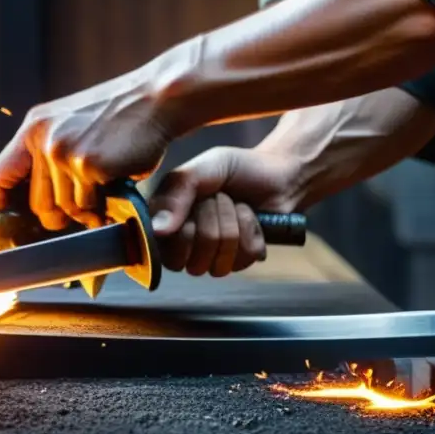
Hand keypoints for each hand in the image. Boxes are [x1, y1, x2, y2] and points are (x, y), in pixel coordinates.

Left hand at [0, 73, 172, 230]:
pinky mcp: (88, 166)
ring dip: (90, 208)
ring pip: (68, 209)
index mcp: (34, 128)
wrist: (156, 99)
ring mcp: (64, 152)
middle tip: (87, 203)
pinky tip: (117, 182)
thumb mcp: (72, 126)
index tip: (2, 229)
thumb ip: (50, 156)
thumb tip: (40, 208)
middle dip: (62, 215)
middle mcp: (43, 139)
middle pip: (39, 205)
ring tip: (107, 184)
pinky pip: (91, 206)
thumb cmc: (121, 118)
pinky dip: (106, 205)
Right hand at [149, 146, 301, 276]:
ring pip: (216, 266)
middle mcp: (183, 242)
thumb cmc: (237, 168)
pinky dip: (252, 235)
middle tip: (222, 198)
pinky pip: (240, 263)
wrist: (278, 174)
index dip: (185, 226)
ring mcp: (210, 255)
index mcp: (166, 218)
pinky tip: (252, 219)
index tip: (201, 198)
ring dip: (234, 229)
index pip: (162, 247)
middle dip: (213, 223)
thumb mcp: (204, 168)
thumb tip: (156, 230)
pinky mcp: (236, 262)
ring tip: (238, 206)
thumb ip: (177, 193)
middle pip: (191, 260)